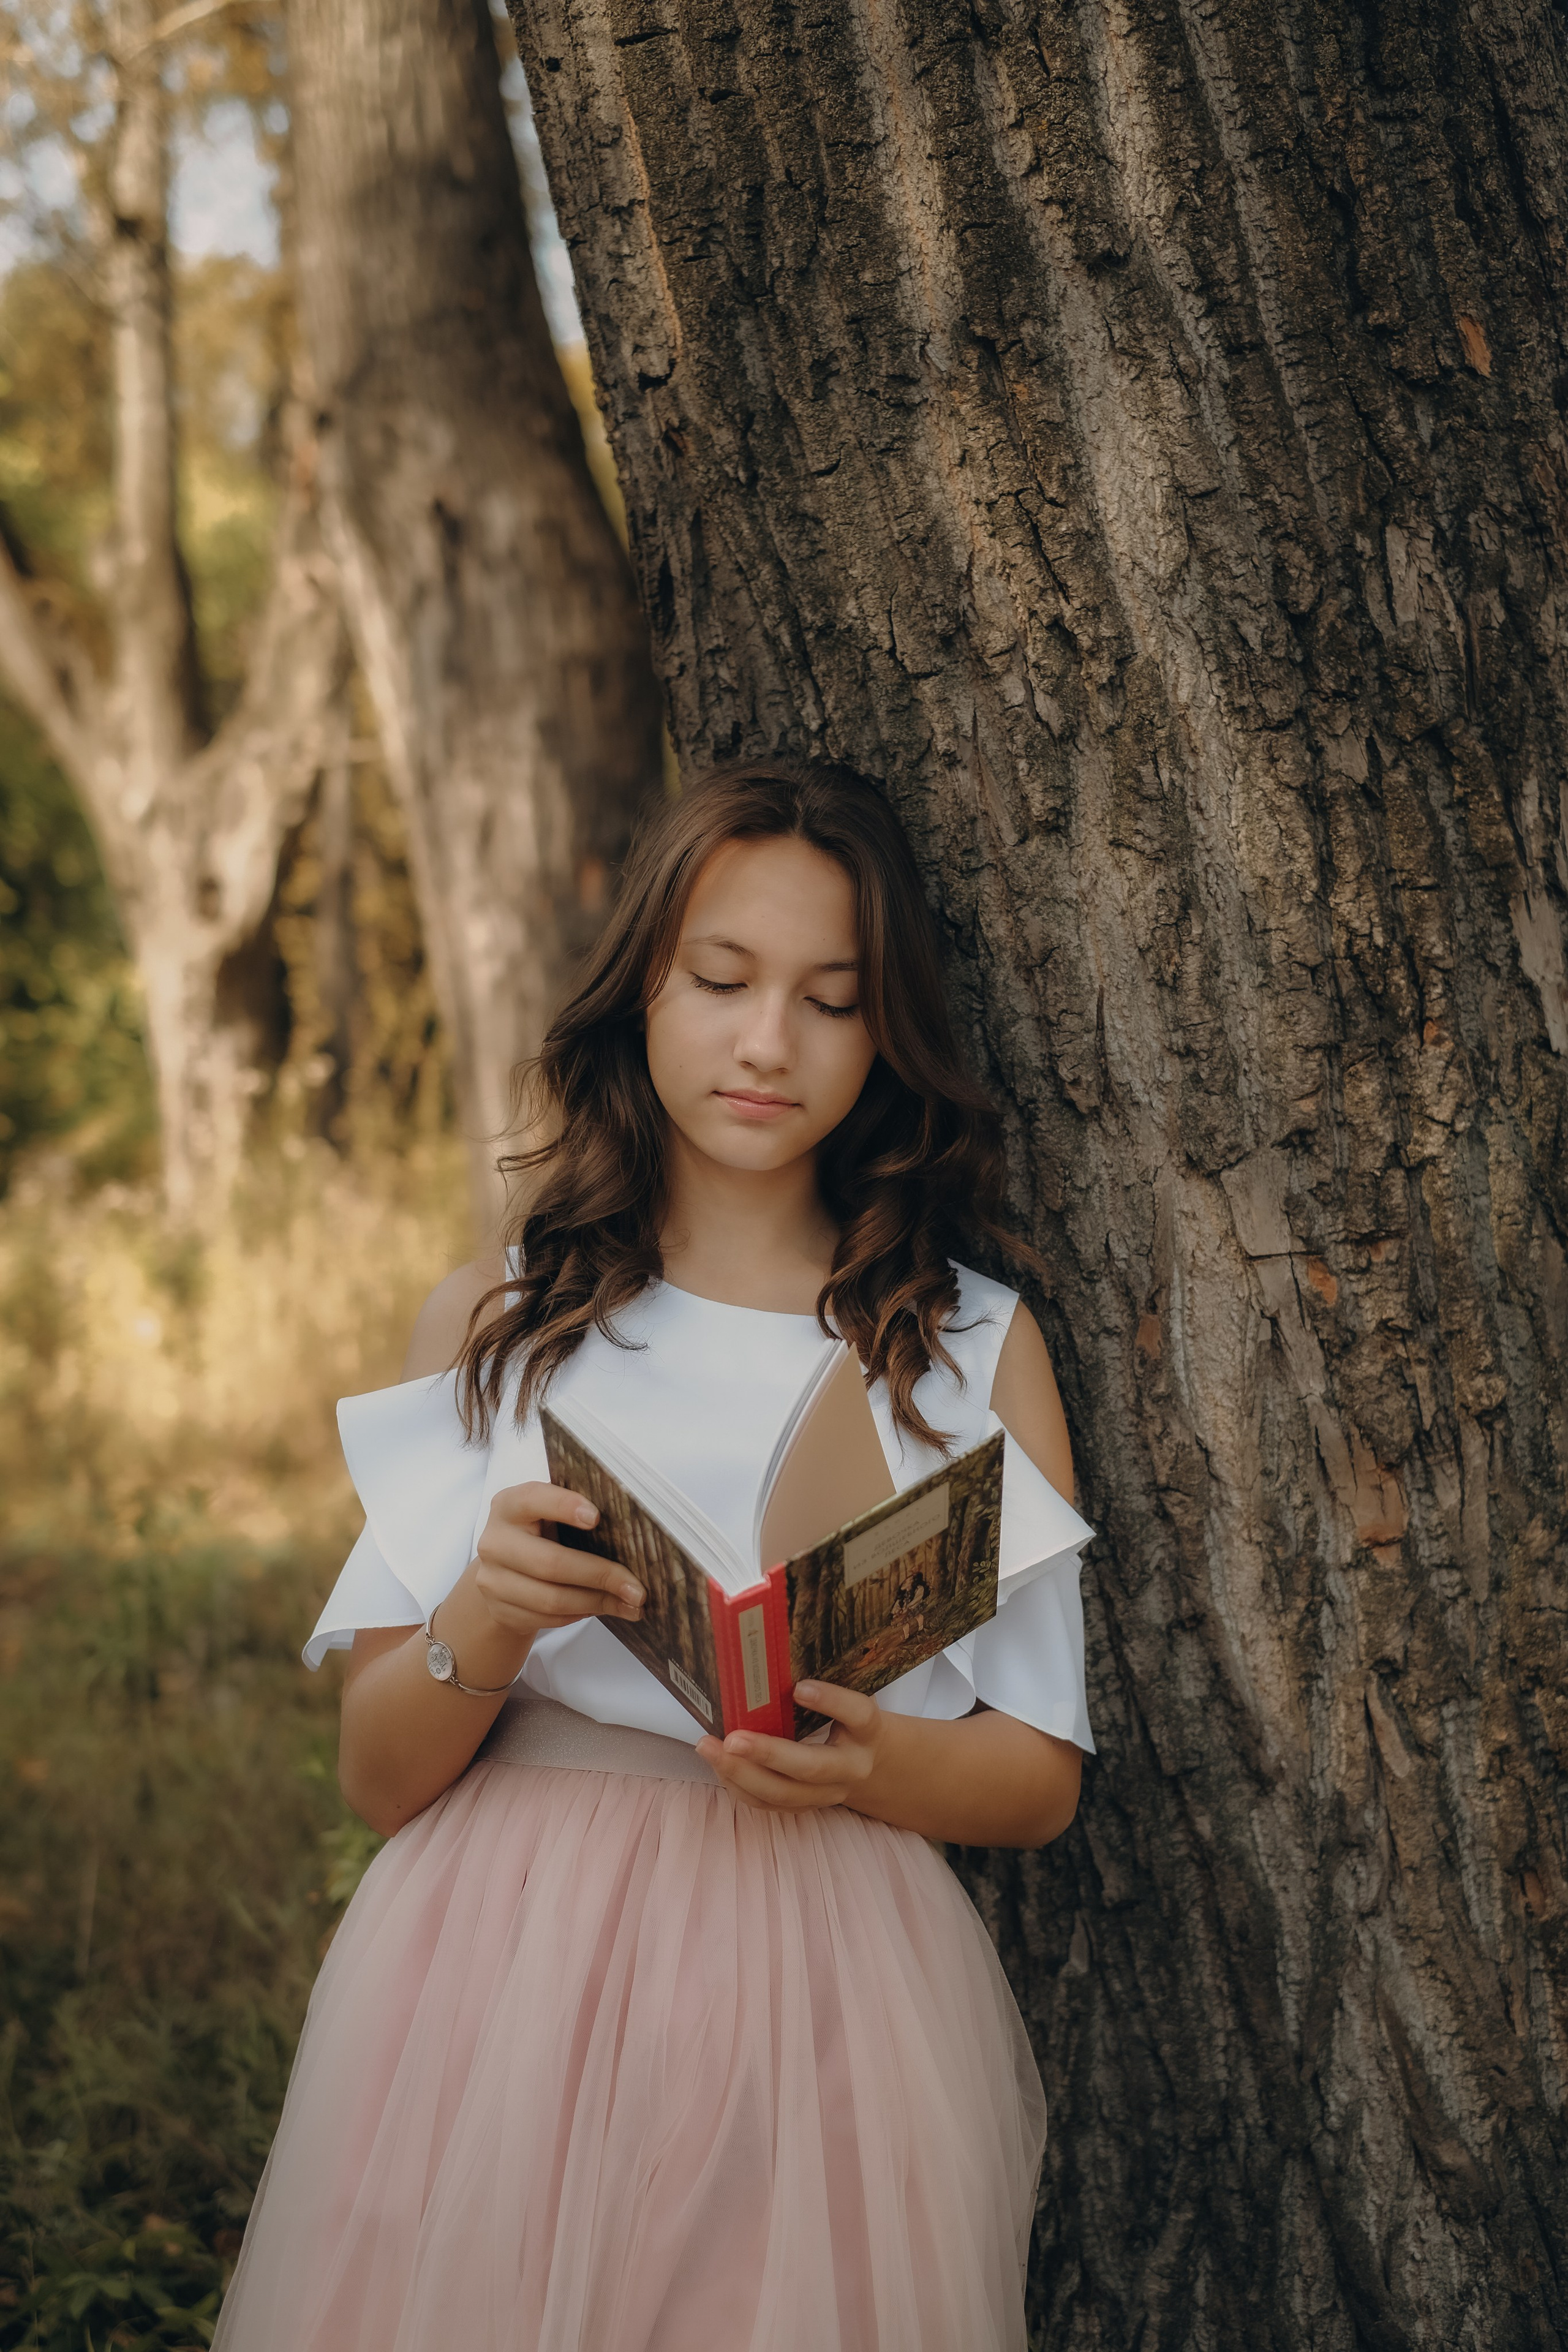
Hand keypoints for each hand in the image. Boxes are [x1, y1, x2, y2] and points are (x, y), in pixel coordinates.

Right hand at [473, 1482, 643, 1640]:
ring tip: (630, 1604)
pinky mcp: (501, 1611)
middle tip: (638, 1588)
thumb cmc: (538, 1534)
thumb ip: (575, 1514)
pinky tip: (605, 1608)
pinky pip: (548, 1618)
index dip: (564, 1505)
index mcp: (509, 1505)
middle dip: (601, 1575)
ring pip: (552, 1598)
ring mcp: (493, 1581)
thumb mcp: (547, 1515)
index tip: (596, 1517)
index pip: (534, 1499)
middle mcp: (495, 1541)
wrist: (501, 1573)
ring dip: (598, 1602)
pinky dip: (582, 1614)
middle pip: (551, 1563)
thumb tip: (632, 1533)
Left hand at [696, 1681, 884, 1812]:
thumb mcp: (851, 1700)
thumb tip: (771, 1660)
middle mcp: (852, 1767)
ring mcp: (829, 1794)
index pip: (857, 1714)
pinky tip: (719, 1764)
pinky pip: (769, 1804)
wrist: (874, 1767)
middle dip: (767, 1754)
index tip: (799, 1688)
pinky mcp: (807, 1807)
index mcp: (868, 1731)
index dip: (831, 1701)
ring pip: (784, 1794)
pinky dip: (739, 1785)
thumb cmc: (851, 1722)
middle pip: (811, 1767)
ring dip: (741, 1774)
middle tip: (732, 1738)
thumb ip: (827, 1687)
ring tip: (709, 1748)